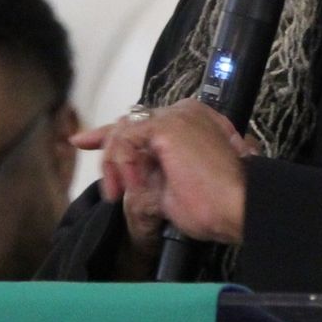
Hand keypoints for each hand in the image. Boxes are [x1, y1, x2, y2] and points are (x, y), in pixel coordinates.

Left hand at [72, 100, 256, 260]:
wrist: (239, 208)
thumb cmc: (216, 206)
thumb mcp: (172, 189)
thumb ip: (151, 173)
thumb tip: (128, 174)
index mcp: (191, 124)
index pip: (142, 124)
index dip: (109, 134)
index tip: (83, 141)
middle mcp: (185, 113)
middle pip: (129, 123)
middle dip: (106, 147)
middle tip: (102, 177)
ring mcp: (177, 116)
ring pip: (124, 131)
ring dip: (116, 165)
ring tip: (124, 193)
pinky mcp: (168, 126)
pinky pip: (127, 140)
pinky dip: (123, 165)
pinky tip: (132, 185)